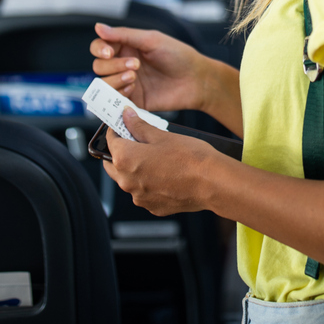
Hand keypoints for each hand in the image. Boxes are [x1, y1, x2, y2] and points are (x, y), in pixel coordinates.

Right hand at [89, 24, 204, 111]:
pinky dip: (119, 92)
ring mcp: (127, 82)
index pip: (100, 47)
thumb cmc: (178, 56)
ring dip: (115, 79)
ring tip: (134, 77)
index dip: (99, 49)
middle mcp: (124, 64)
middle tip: (135, 65)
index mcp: (127, 46)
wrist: (196, 80)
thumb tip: (98, 27)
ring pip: (104, 83)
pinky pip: (114, 99)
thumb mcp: (151, 40)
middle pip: (99, 66)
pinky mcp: (133, 99)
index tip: (109, 52)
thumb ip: (123, 35)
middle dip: (112, 65)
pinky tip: (133, 87)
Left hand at [103, 108, 217, 215]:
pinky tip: (165, 173)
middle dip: (120, 151)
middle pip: (113, 163)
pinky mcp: (153, 207)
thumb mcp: (162, 135)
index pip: (110, 141)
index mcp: (125, 159)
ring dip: (134, 168)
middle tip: (136, 139)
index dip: (116, 130)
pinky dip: (148, 182)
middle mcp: (128, 182)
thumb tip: (127, 116)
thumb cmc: (190, 158)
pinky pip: (143, 192)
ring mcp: (140, 197)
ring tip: (156, 156)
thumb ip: (139, 126)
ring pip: (128, 179)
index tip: (123, 125)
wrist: (212, 183)